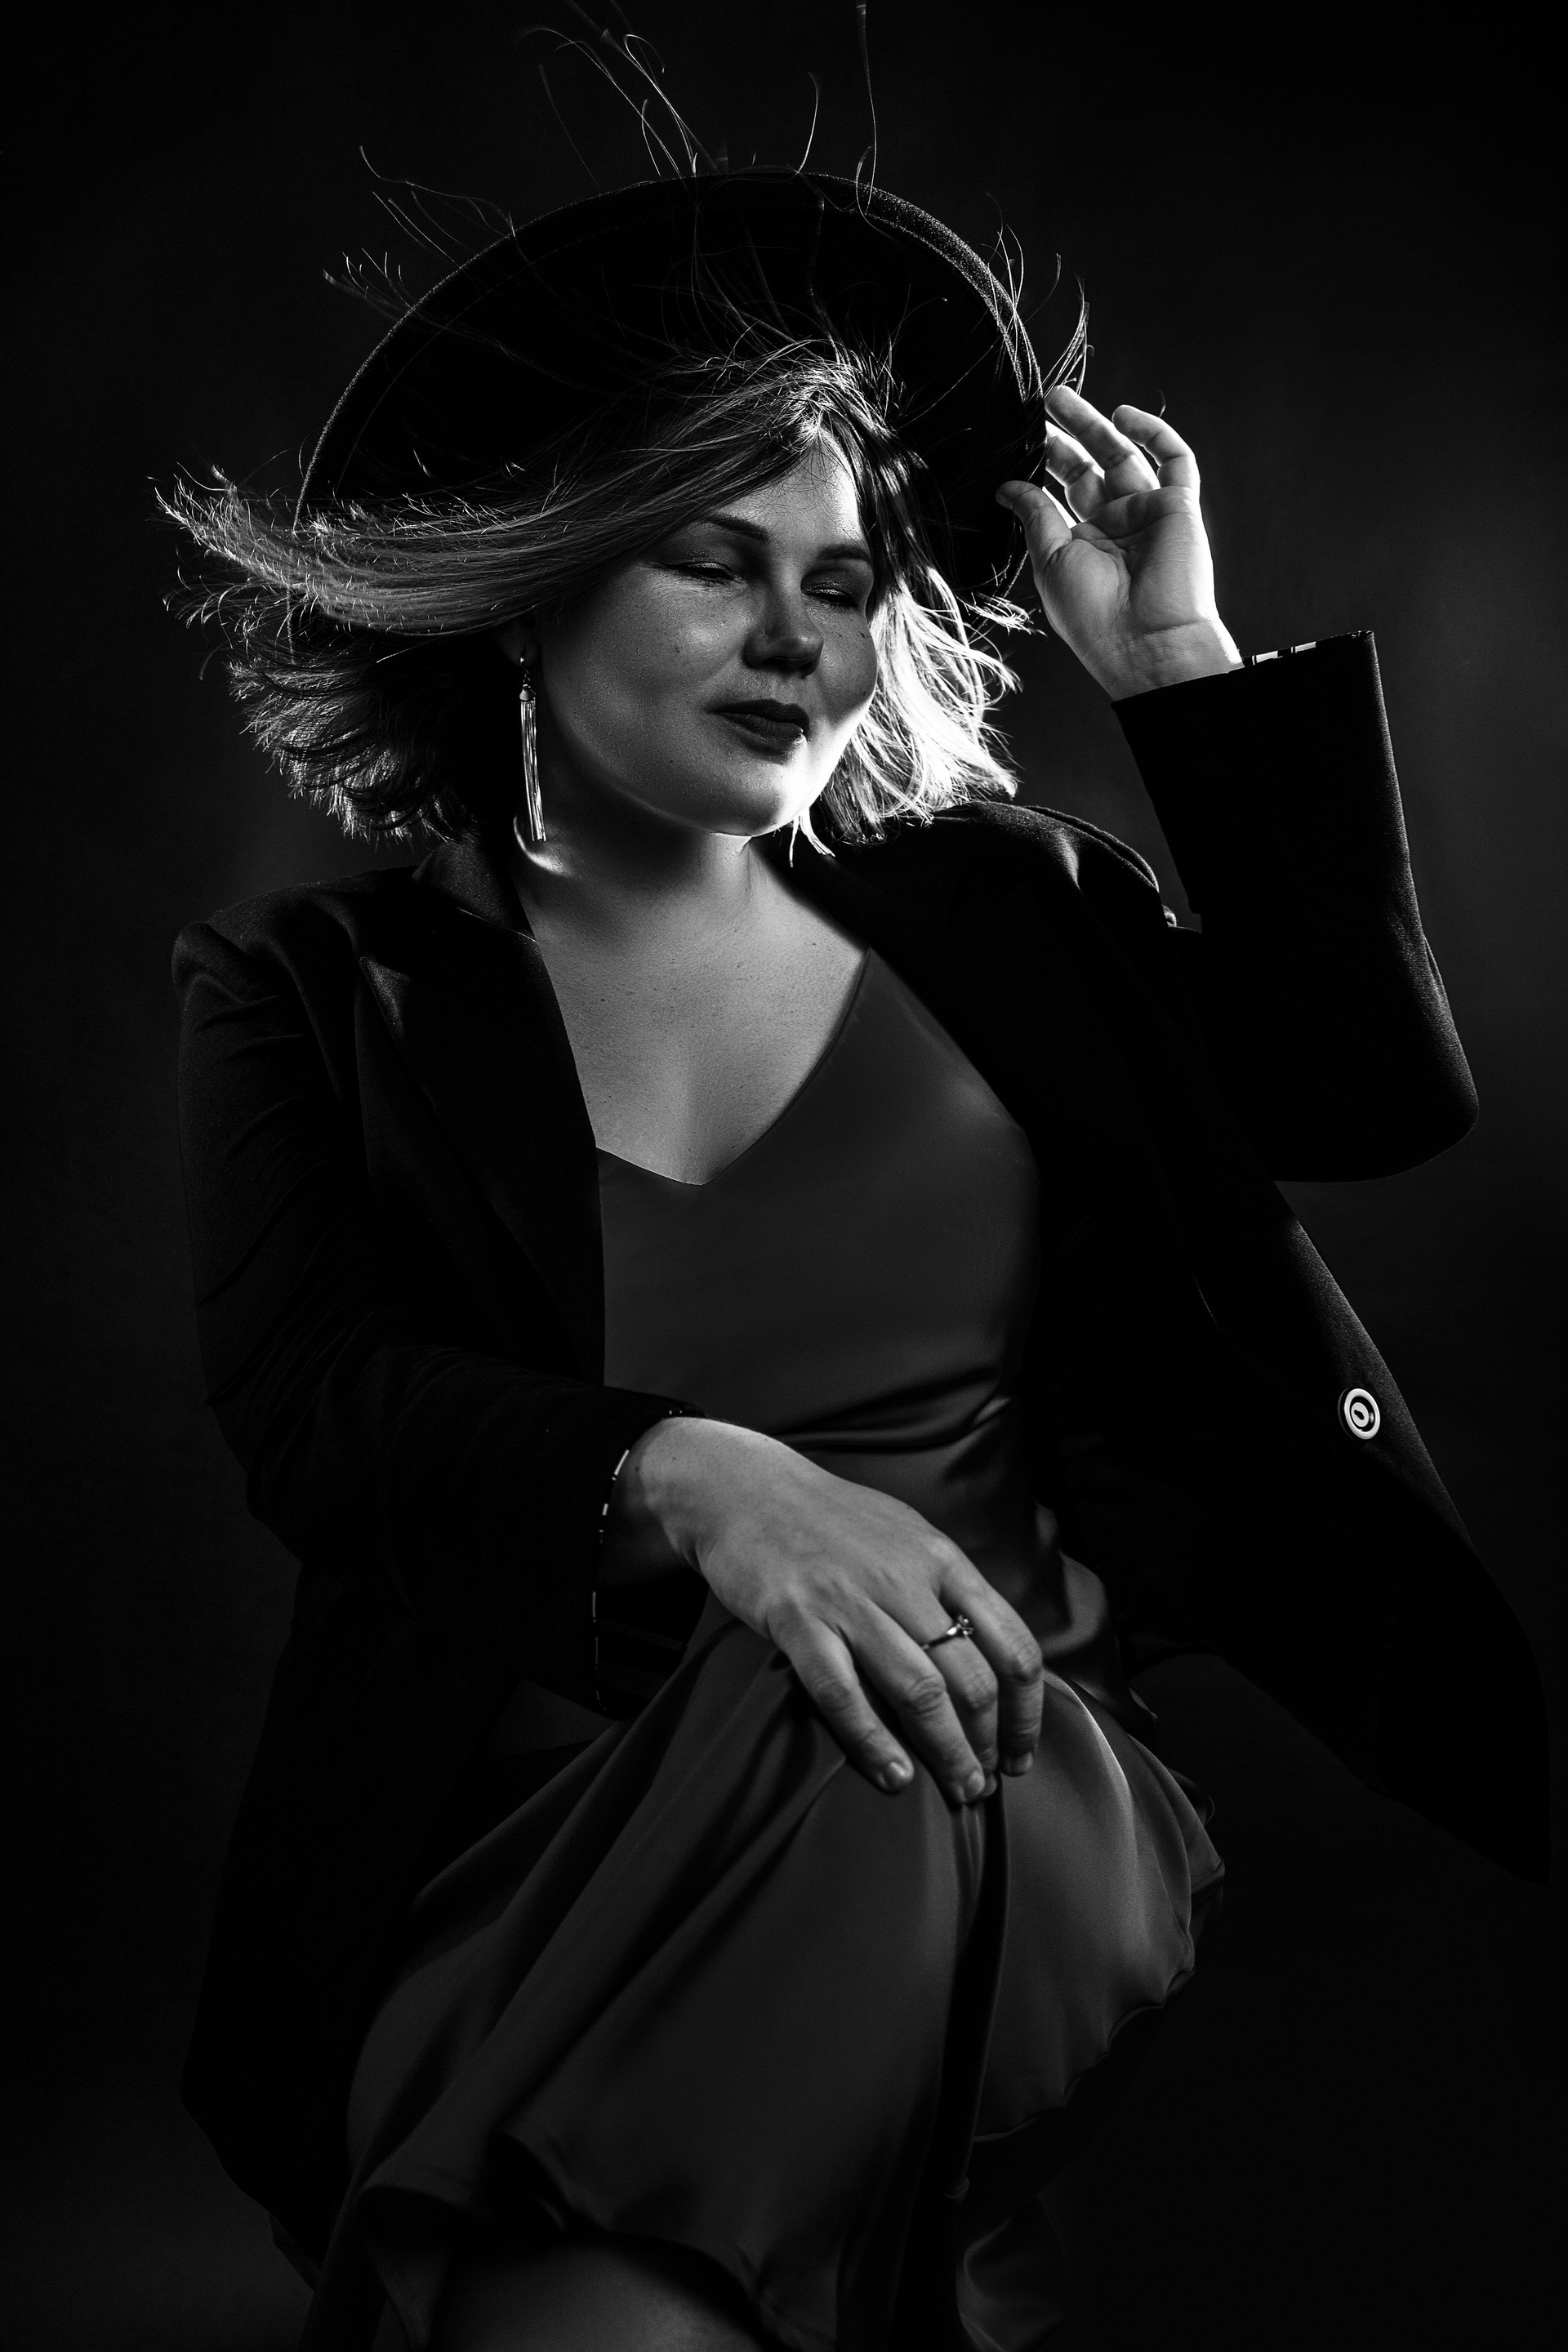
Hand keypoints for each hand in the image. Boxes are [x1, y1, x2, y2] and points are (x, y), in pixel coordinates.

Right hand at [602, 1417, 1045, 1803]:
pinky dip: (873, 1743)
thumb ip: (948, 1586)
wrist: (744, 1489)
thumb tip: (991, 1653)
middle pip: (971, 1678)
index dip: (1026, 1711)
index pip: (1012, 1644)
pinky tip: (894, 1777)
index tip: (1021, 1752)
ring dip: (947, 1753)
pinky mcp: (797, 1619)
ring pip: (919, 1691)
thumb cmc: (830, 1519)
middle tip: (983, 1782)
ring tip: (957, 1790)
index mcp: (941, 1560)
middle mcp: (904, 1580)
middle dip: (987, 1743)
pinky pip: (843, 1693)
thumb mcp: (907, 1534)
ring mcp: (849, 1600)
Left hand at [997, 385, 1240, 700]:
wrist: (1147, 640)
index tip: (1018, 440)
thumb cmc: (1095, 614)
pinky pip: (1173, 460)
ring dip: (1095, 425)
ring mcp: (1149, 514)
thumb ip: (1034, 516)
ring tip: (1060, 399)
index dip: (1043, 464)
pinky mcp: (1179, 506)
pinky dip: (1153, 433)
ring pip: (1124, 455)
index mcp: (1085, 544)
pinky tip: (1124, 416)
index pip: (1062, 492)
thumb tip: (1006, 486)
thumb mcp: (1051, 560)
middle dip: (1066, 436)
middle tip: (1040, 404)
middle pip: (1090, 467)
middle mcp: (1117, 526)